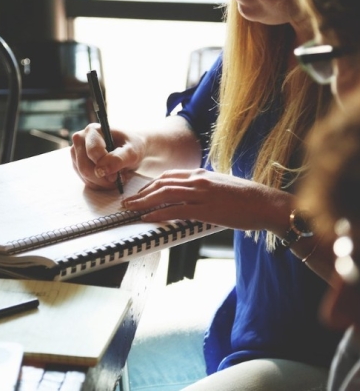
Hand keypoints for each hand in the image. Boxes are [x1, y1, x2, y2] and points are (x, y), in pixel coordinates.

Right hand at [70, 123, 144, 190]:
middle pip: (85, 167)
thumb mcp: (132, 152)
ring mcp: (76, 152)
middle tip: (118, 179)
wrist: (130, 149)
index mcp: (93, 130)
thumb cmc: (132, 147)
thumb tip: (101, 170)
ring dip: (102, 182)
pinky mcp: (77, 164)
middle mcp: (80, 139)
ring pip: (84, 176)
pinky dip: (99, 184)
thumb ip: (118, 159)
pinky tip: (109, 178)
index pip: (93, 152)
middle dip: (103, 178)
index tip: (117, 174)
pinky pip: (85, 180)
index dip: (105, 166)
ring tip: (116, 177)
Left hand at [122, 169, 292, 231]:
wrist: (266, 203)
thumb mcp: (220, 186)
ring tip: (130, 209)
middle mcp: (198, 180)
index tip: (140, 193)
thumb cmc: (246, 198)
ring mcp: (201, 193)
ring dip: (143, 202)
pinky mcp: (206, 209)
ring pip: (164, 194)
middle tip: (127, 202)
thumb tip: (190, 197)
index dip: (150, 185)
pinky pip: (176, 210)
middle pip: (161, 183)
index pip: (168, 176)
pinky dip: (159, 214)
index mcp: (201, 174)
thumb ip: (203, 188)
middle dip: (141, 193)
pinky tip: (148, 218)